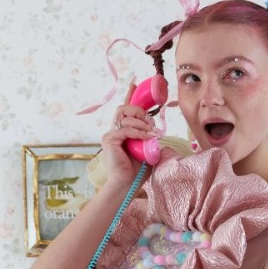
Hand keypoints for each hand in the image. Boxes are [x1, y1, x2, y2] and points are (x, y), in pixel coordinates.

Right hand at [99, 79, 155, 196]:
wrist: (127, 185)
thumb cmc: (137, 172)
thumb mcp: (149, 152)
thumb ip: (151, 140)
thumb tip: (158, 132)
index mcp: (122, 131)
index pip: (125, 109)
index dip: (130, 95)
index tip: (135, 82)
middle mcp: (114, 130)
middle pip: (124, 108)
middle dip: (140, 111)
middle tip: (151, 123)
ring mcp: (110, 134)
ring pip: (125, 116)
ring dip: (142, 123)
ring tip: (152, 133)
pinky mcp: (109, 139)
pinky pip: (126, 129)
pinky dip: (138, 132)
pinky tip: (147, 138)